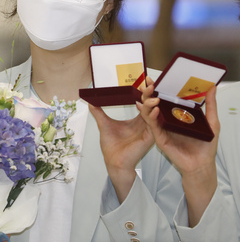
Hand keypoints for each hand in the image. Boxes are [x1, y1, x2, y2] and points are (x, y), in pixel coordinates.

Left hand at [90, 87, 154, 202]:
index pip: (143, 102)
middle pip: (150, 105)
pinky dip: (152, 116)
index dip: (143, 92)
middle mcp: (145, 123)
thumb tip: (90, 100)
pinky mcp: (149, 138)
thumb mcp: (104, 124)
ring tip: (151, 95)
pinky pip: (152, 125)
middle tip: (149, 83)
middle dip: (150, 93)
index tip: (144, 80)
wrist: (113, 161)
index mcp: (138, 119)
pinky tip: (151, 109)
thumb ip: (98, 112)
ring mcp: (148, 130)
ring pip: (152, 113)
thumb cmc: (111, 145)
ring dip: (151, 103)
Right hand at [138, 78, 217, 225]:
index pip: (165, 98)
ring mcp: (162, 128)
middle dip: (149, 92)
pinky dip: (152, 117)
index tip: (157, 77)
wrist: (202, 164)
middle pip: (154, 103)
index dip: (160, 88)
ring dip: (149, 103)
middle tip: (149, 82)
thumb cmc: (206, 145)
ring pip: (150, 112)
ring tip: (152, 95)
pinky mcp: (159, 137)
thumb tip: (212, 88)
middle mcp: (167, 120)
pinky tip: (155, 110)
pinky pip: (153, 125)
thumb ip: (210, 105)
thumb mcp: (212, 121)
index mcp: (177, 115)